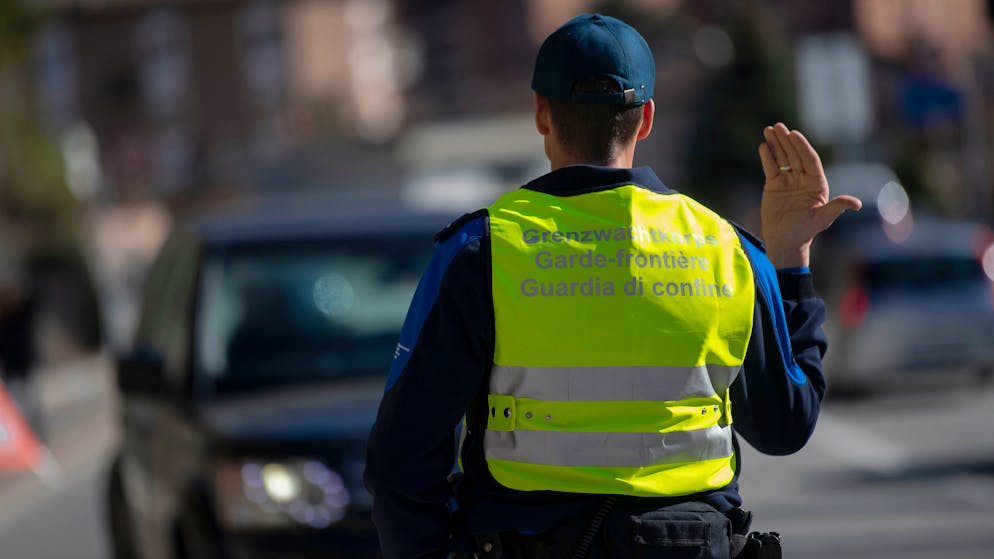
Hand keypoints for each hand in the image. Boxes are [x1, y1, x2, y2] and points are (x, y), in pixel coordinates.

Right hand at [758, 123, 861, 267]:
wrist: (784, 241)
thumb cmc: (805, 231)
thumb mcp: (822, 219)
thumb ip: (836, 207)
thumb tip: (856, 204)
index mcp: (817, 183)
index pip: (810, 160)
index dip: (802, 146)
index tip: (793, 134)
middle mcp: (803, 178)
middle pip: (794, 154)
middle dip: (786, 140)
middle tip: (778, 126)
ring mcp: (788, 180)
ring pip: (782, 157)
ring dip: (775, 144)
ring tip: (768, 130)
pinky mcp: (774, 184)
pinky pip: (771, 167)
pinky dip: (766, 156)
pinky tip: (763, 145)